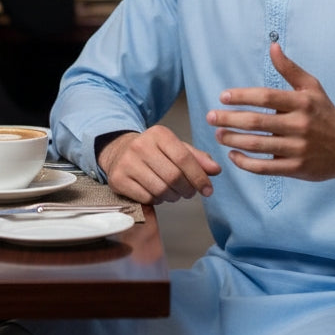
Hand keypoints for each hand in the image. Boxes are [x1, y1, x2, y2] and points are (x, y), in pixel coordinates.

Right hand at [98, 126, 220, 203]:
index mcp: (159, 134)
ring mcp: (127, 163)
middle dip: (187, 189)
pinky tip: (157, 193)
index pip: (184, 158)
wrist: (119, 151)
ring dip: (173, 196)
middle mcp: (141, 146)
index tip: (208, 190)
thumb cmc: (153, 151)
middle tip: (190, 193)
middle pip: (173, 177)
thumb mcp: (175, 148)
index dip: (199, 177)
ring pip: (160, 190)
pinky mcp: (118, 179)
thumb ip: (197, 158)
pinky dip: (157, 200)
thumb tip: (216, 170)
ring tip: (174, 193)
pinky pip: (146, 198)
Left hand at [206, 42, 334, 182]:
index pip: (266, 96)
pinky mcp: (296, 168)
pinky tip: (233, 155)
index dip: (242, 96)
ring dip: (233, 140)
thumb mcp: (312, 88)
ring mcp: (298, 148)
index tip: (223, 96)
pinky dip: (245, 163)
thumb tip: (273, 46)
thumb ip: (289, 68)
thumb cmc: (325, 114)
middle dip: (229, 119)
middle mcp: (300, 125)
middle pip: (257, 122)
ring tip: (218, 135)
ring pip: (258, 145)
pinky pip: (265, 167)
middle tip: (211, 117)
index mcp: (302, 102)